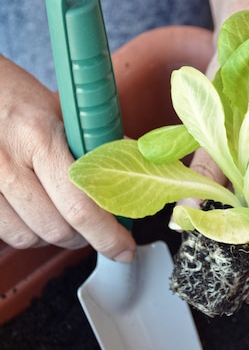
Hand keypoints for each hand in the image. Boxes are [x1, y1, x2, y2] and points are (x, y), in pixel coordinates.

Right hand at [0, 57, 135, 260]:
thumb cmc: (20, 100)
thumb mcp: (64, 113)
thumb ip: (98, 147)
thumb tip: (135, 173)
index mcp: (41, 137)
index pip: (81, 205)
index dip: (107, 236)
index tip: (124, 249)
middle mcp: (8, 161)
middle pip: (57, 228)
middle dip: (85, 236)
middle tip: (97, 228)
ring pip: (31, 237)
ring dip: (55, 236)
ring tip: (64, 217)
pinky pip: (8, 234)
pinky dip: (29, 232)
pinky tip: (37, 213)